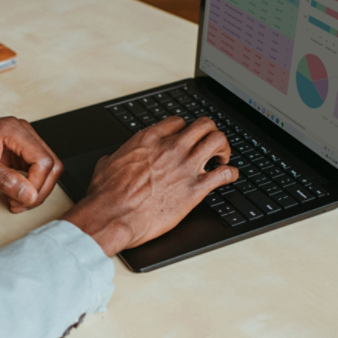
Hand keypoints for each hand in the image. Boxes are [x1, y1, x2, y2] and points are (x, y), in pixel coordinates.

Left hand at [0, 117, 63, 212]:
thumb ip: (4, 179)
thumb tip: (28, 193)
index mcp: (15, 130)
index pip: (44, 160)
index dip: (36, 185)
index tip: (21, 199)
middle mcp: (22, 133)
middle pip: (51, 164)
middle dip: (40, 189)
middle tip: (21, 204)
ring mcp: (20, 143)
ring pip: (46, 169)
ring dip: (35, 189)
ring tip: (17, 202)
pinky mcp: (16, 152)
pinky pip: (34, 170)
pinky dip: (29, 186)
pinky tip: (15, 194)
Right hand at [62, 116, 237, 256]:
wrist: (112, 215)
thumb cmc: (107, 194)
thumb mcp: (107, 164)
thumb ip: (118, 156)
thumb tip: (114, 159)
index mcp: (149, 139)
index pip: (178, 122)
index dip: (185, 130)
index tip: (186, 139)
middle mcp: (171, 148)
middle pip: (204, 125)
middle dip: (210, 133)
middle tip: (209, 146)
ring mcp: (185, 167)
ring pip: (218, 141)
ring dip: (224, 148)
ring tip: (221, 158)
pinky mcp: (195, 189)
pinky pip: (224, 174)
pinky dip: (231, 173)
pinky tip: (228, 177)